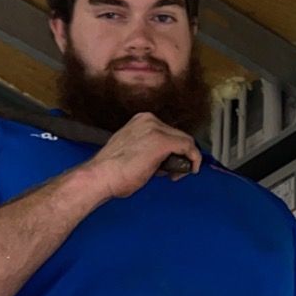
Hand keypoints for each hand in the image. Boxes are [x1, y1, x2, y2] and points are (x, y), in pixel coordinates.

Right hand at [86, 112, 201, 200]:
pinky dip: (194, 159)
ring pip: (185, 141)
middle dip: (180, 155)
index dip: (174, 150)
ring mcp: (156, 129)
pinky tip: (191, 170)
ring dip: (186, 158)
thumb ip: (149, 150)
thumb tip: (164, 159)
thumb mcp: (133, 151)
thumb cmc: (112, 171)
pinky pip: (189, 147)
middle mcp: (149, 120)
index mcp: (141, 120)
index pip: (168, 132)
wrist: (101, 176)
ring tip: (174, 175)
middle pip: (178, 135)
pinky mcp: (162, 141)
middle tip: (174, 173)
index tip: (170, 165)